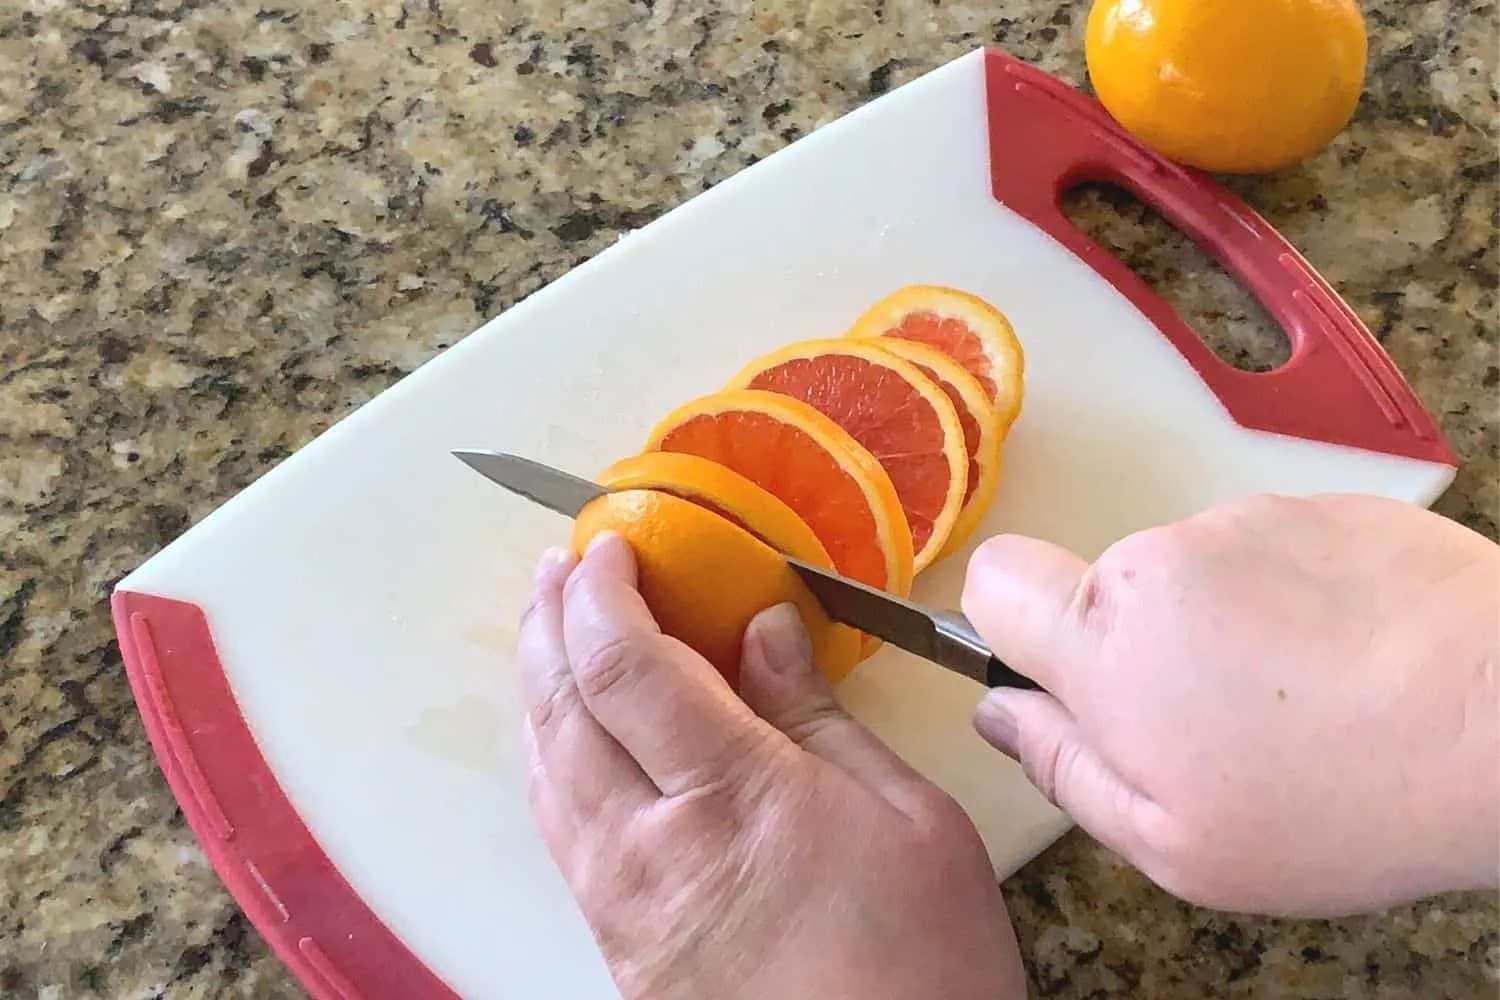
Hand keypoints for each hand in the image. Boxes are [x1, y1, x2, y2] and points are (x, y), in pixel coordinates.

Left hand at [520, 533, 1025, 999]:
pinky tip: (570, 734)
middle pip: (561, 707)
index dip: (602, 592)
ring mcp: (621, 899)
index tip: (607, 543)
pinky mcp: (619, 942)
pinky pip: (560, 826)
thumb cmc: (921, 966)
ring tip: (551, 631)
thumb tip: (763, 630)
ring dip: (539, 683)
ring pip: (546, 768)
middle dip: (550, 622)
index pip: (623, 664)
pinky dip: (552, 755)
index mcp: (728, 796)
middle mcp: (648, 844)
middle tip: (560, 566)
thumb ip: (818, 716)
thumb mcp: (908, 817)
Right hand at [962, 492, 1498, 917]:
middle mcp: (1162, 558)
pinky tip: (1354, 658)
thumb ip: (1065, 771)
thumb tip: (1003, 716)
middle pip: (1109, 591)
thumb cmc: (1343, 799)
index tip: (1059, 674)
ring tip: (1309, 697)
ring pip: (1196, 574)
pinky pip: (1274, 552)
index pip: (995, 578)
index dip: (1011, 625)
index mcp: (1108, 641)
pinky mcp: (1327, 505)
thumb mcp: (1176, 842)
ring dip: (1228, 623)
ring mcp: (1249, 520)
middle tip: (1222, 724)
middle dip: (1145, 649)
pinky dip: (1297, 598)